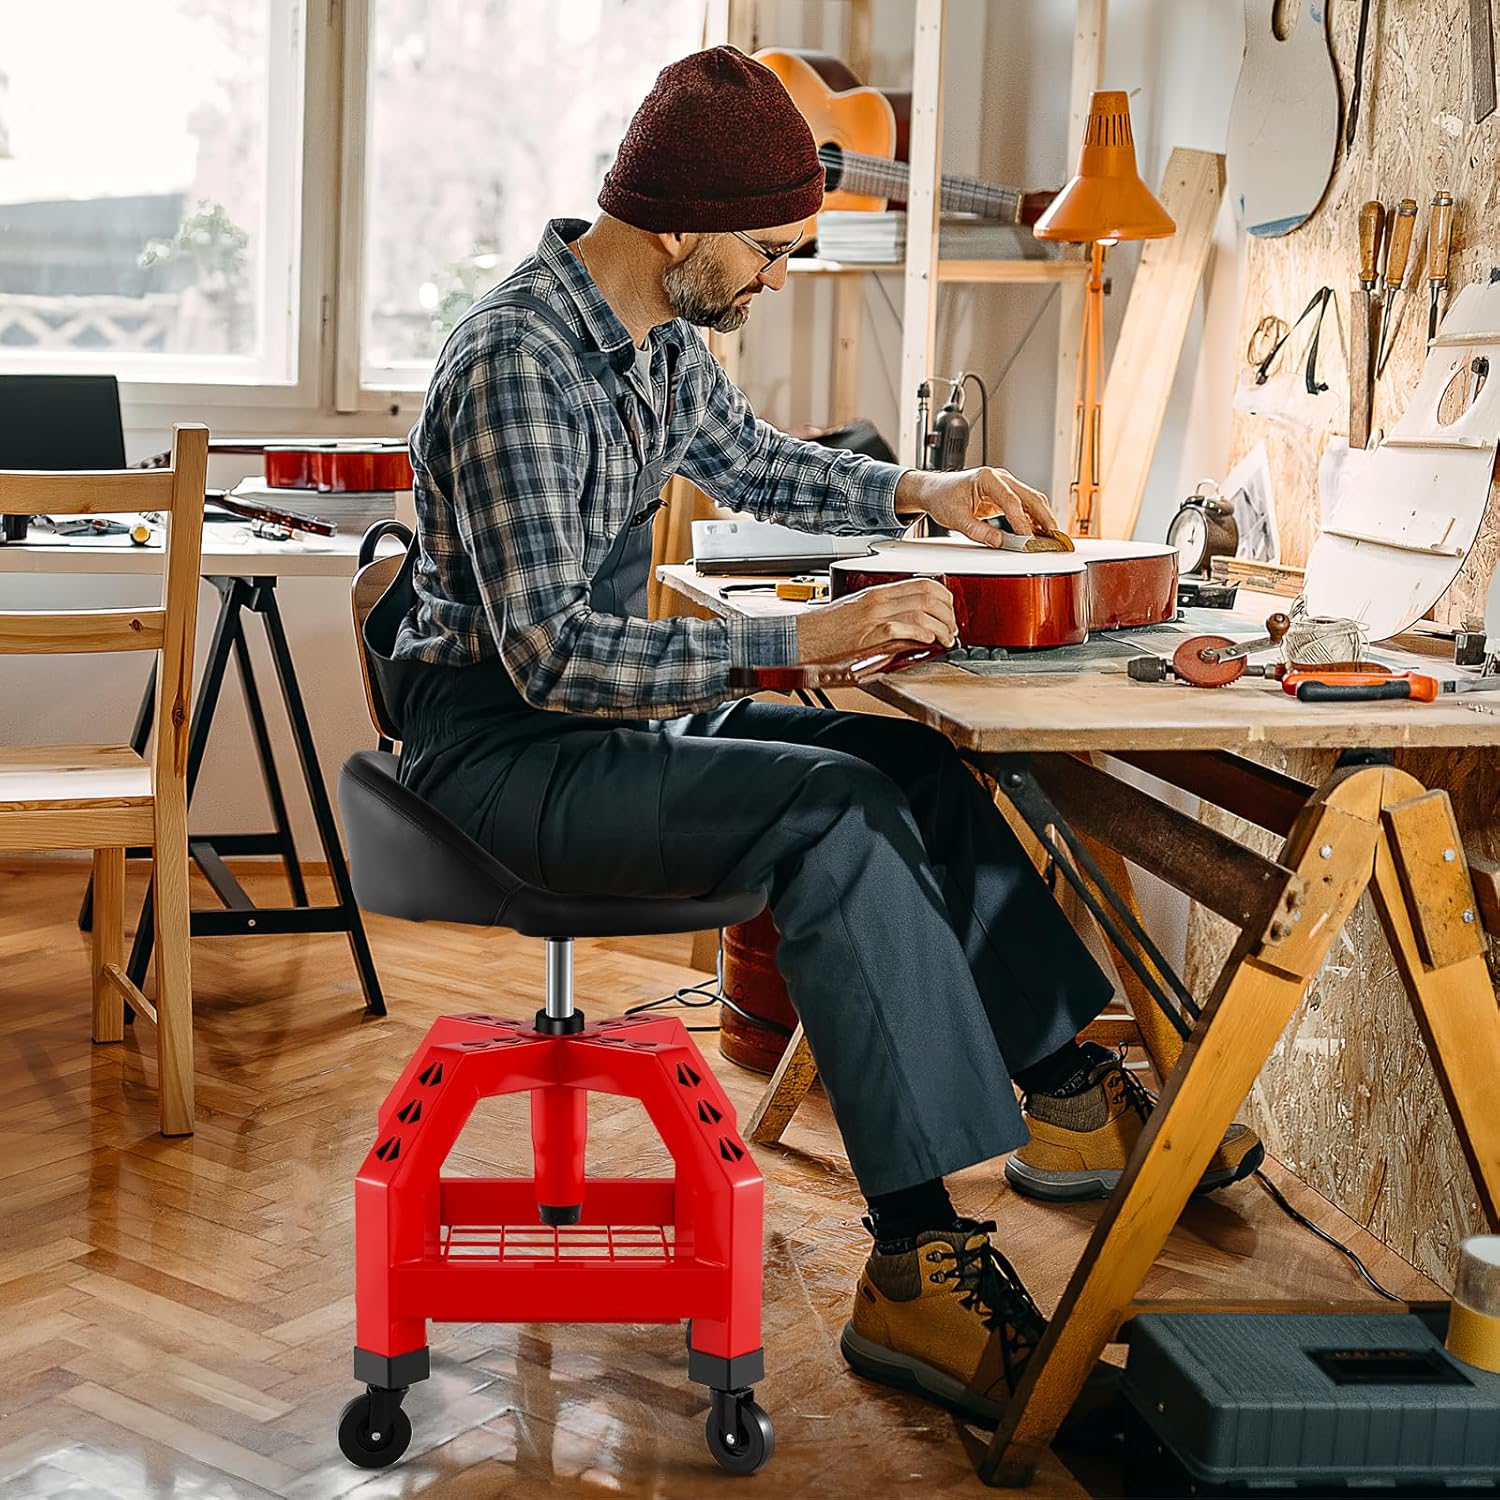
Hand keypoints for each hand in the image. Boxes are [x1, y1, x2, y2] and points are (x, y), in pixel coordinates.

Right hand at [796, 579, 956, 663]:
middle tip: (952, 629)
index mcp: (877, 593)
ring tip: (945, 639)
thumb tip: (909, 622)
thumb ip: (883, 612)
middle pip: (928, 595)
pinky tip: (929, 641)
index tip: (949, 611)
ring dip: (941, 627)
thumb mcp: (857, 612)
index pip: (922, 584)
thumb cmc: (826, 629)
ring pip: (922, 610)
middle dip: (948, 612)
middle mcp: (878, 600)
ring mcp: (875, 616)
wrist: (802, 638)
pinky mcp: (870, 635)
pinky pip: (904, 628)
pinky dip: (922, 634)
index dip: (944, 597)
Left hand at [896, 466, 1059, 546]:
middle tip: (1055, 537)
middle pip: (1030, 497)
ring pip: (1032, 500)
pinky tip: (1041, 532)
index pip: (1011, 501)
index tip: (1028, 539)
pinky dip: (1034, 519)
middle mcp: (999, 478)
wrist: (934, 491)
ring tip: (1053, 537)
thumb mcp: (956, 519)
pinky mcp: (1005, 494)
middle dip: (1044, 518)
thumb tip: (1001, 543)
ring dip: (1043, 518)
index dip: (1021, 522)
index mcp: (987, 478)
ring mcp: (1004, 485)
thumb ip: (979, 532)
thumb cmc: (942, 498)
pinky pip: (1025, 506)